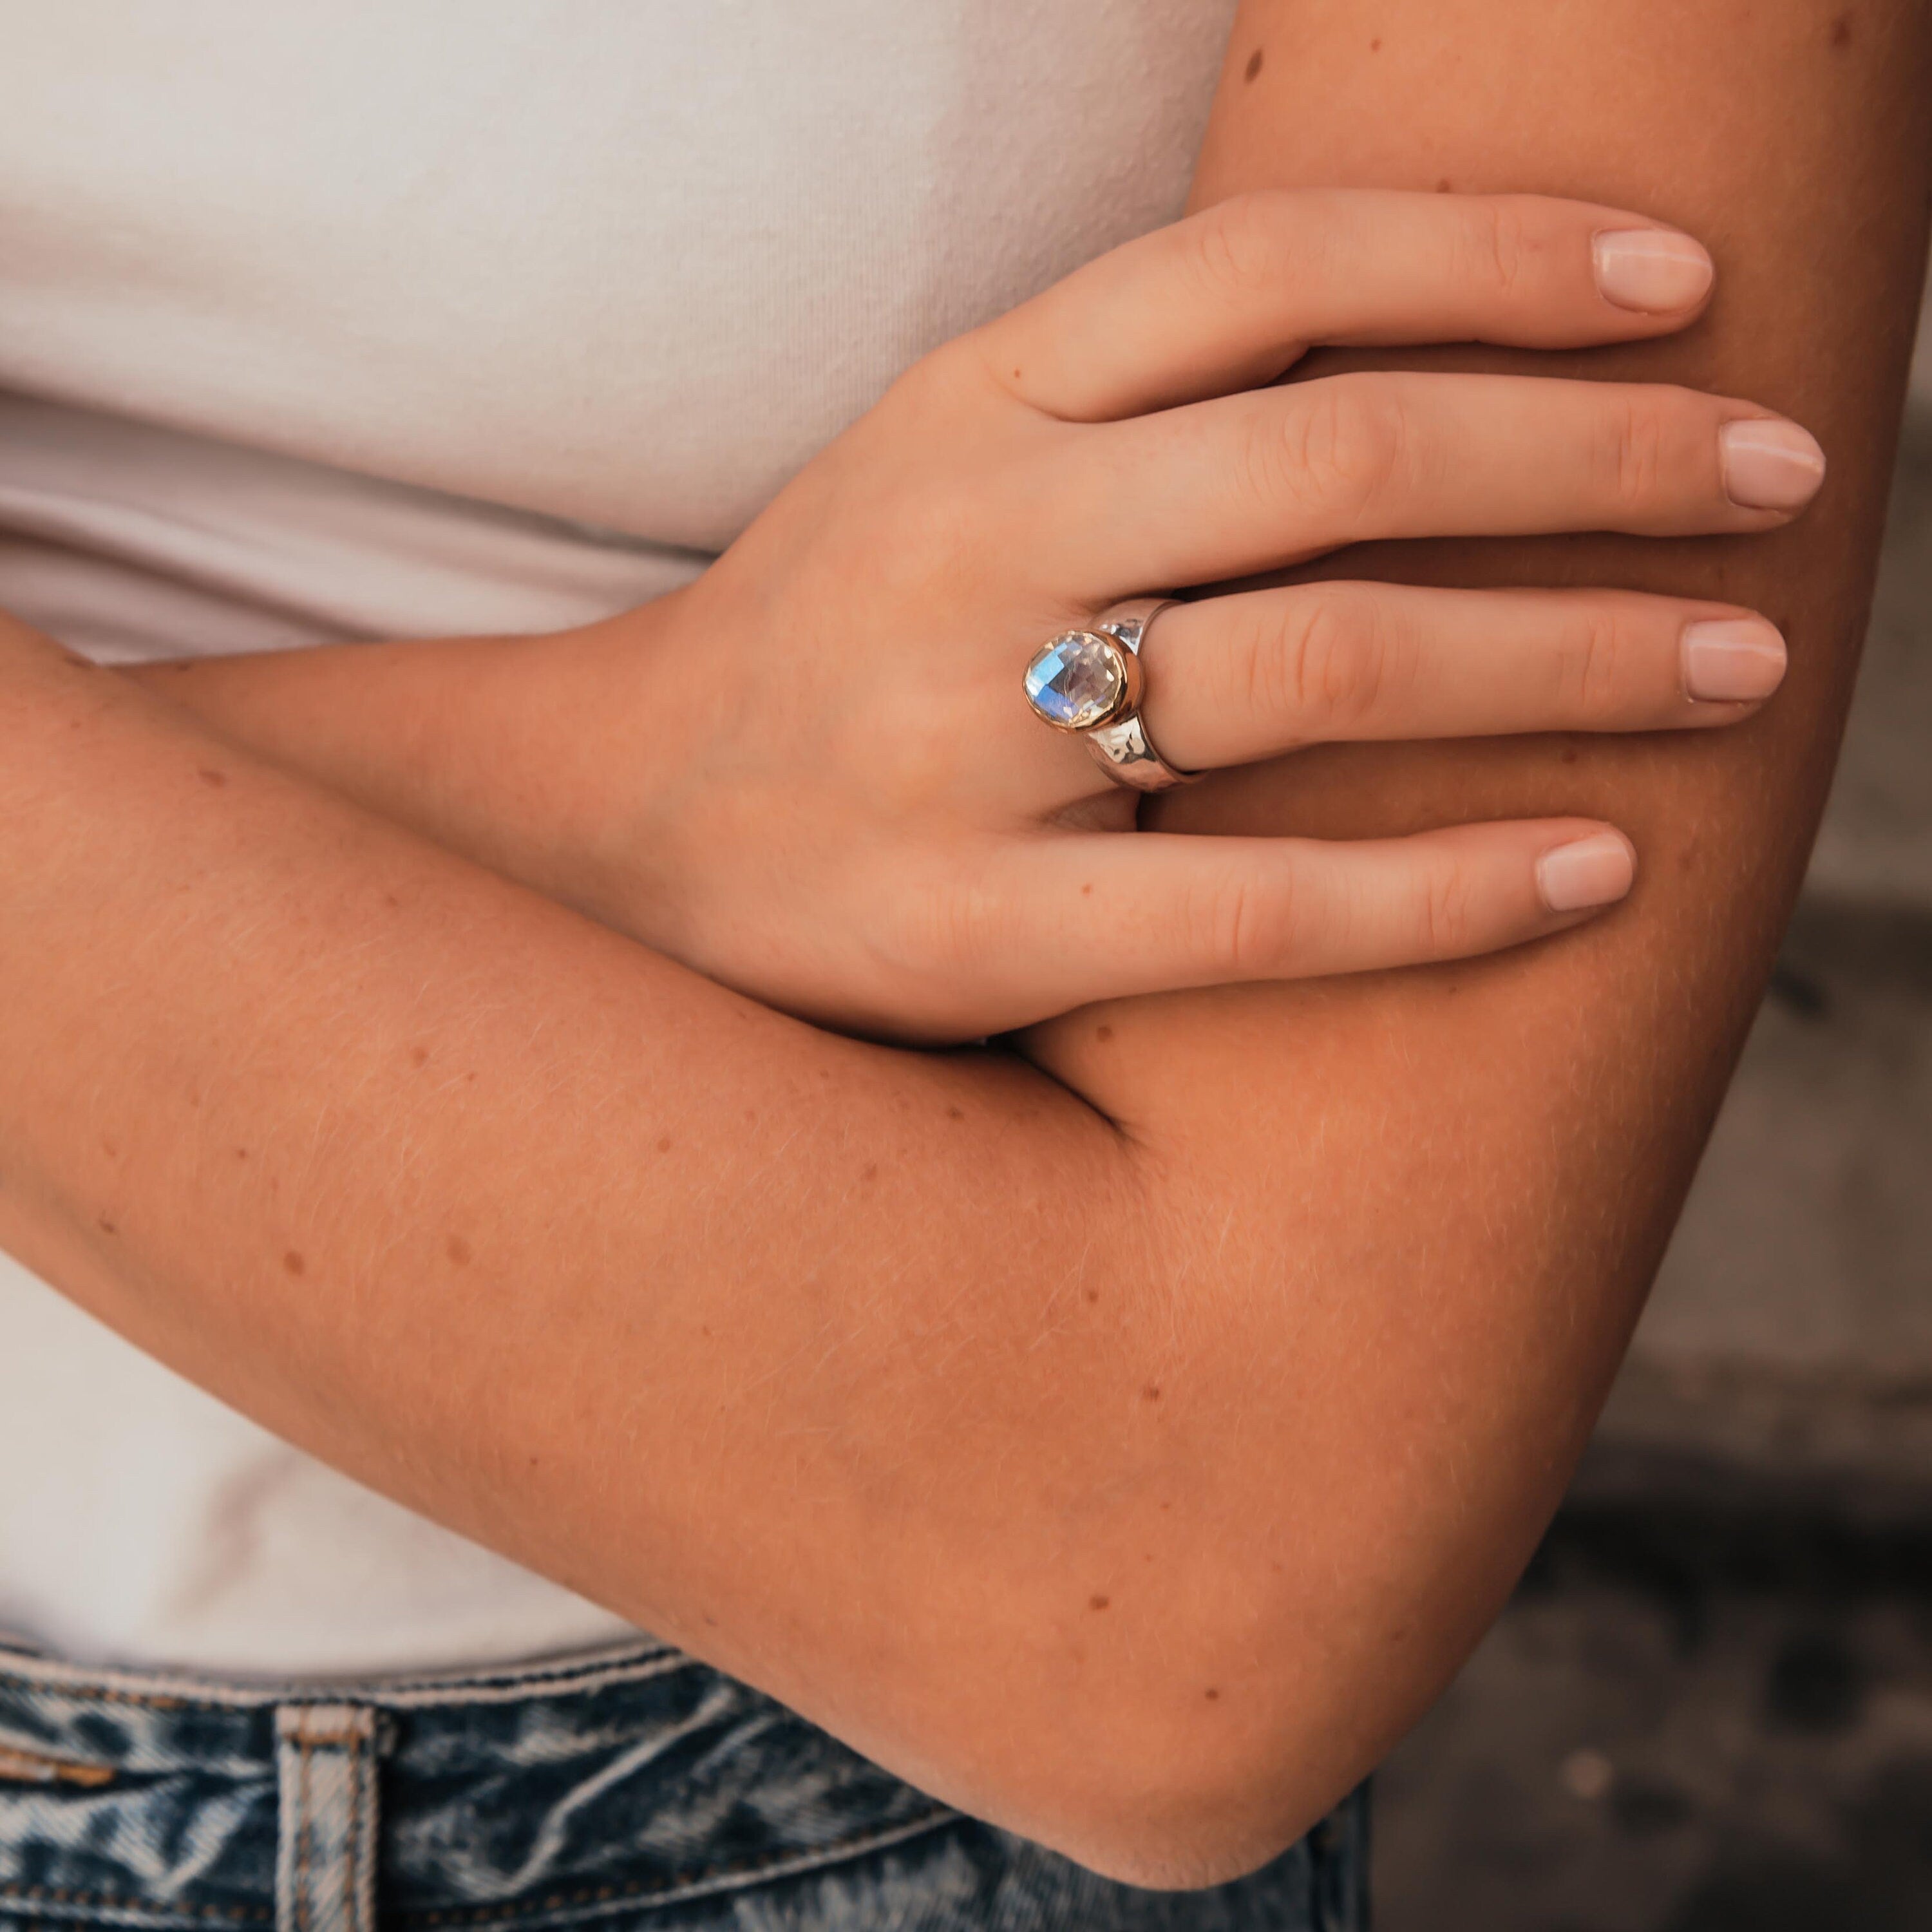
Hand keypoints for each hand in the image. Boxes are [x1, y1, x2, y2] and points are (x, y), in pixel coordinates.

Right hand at [571, 190, 1818, 1041]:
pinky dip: (1443, 889)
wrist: (613, 824)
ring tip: (1734, 666)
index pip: (1272, 268)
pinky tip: (1592, 872)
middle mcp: (968, 541)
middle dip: (1599, 457)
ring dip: (1566, 655)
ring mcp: (960, 742)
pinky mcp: (967, 932)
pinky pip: (1249, 906)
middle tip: (1780, 481)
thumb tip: (1422, 373)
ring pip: (1321, 666)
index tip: (1688, 290)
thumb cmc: (829, 638)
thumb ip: (1138, 408)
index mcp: (972, 400)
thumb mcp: (947, 459)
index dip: (1502, 254)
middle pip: (1342, 455)